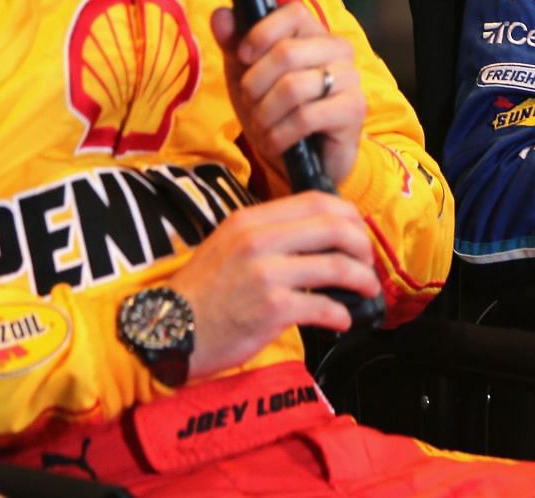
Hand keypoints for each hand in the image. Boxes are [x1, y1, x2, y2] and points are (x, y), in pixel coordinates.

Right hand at [167, 190, 379, 378]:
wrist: (167, 332)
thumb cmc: (202, 294)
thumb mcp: (228, 246)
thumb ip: (268, 235)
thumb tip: (317, 238)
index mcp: (251, 220)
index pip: (317, 201)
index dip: (349, 216)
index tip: (357, 234)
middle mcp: (259, 240)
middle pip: (335, 228)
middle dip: (362, 246)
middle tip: (367, 264)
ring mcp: (266, 274)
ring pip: (337, 266)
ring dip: (361, 280)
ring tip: (365, 292)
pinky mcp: (272, 309)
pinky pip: (324, 307)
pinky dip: (341, 315)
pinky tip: (342, 320)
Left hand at [213, 1, 365, 189]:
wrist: (305, 158)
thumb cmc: (277, 110)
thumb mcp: (247, 75)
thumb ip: (233, 44)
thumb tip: (221, 15)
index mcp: (314, 33)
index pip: (293, 12)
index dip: (261, 32)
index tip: (243, 56)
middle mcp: (338, 49)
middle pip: (286, 52)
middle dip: (254, 85)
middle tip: (250, 104)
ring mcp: (349, 78)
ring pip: (292, 87)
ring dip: (265, 114)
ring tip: (262, 126)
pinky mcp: (353, 110)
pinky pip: (306, 117)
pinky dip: (280, 134)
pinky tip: (277, 142)